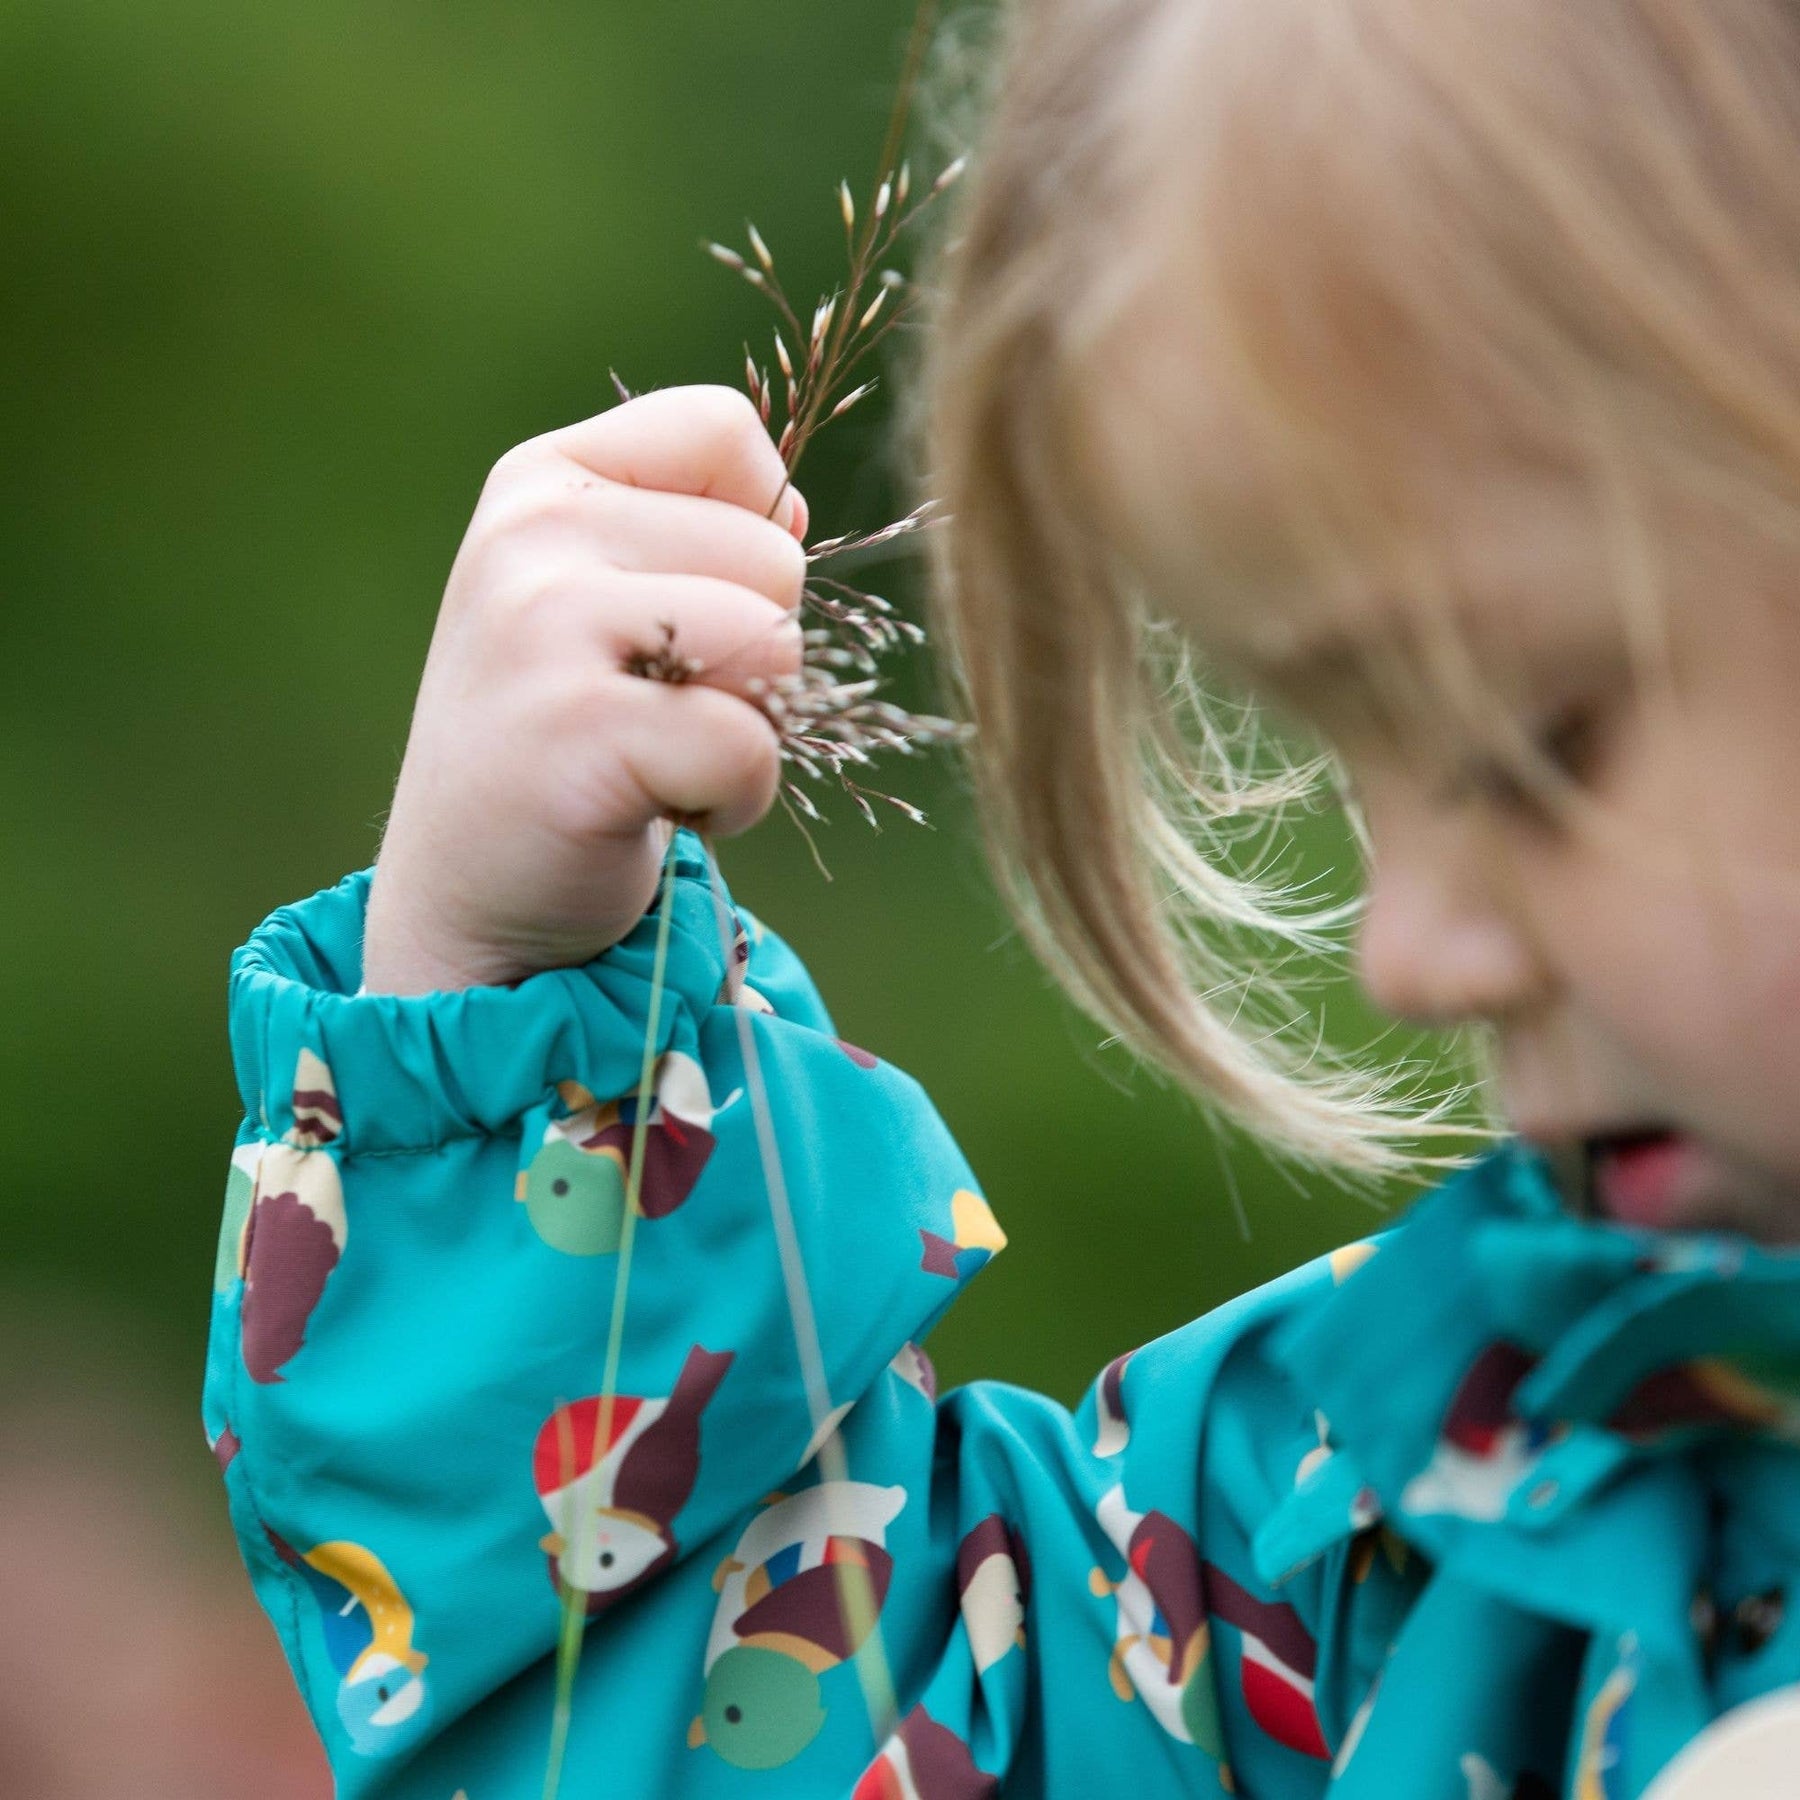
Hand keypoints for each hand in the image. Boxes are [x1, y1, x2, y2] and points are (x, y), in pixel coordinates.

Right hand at [361, 386, 807, 994]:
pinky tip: (661, 810)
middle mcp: (530, 535)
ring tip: (661, 757)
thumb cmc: (562, 741)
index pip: (726, 430)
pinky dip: (737, 800)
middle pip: (775, 554)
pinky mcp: (576, 730)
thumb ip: (690, 537)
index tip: (683, 615)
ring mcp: (542, 627)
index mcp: (542, 482)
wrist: (470, 891)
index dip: (750, 532)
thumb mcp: (603, 603)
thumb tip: (796, 515)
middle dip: (754, 654)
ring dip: (751, 727)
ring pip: (774, 641)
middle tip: (661, 713)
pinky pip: (749, 745)